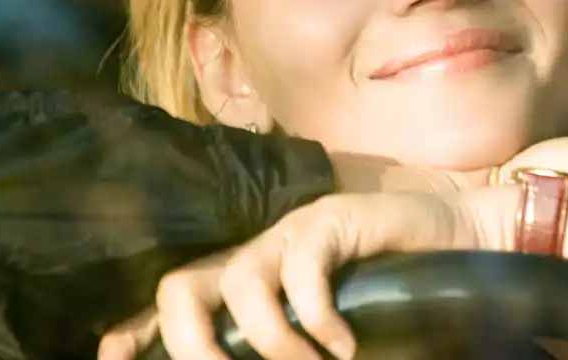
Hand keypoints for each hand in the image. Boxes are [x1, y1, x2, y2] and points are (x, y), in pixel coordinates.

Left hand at [97, 190, 483, 359]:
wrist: (452, 237)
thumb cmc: (388, 288)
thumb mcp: (322, 328)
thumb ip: (286, 342)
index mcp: (245, 277)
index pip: (173, 298)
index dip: (136, 331)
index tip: (115, 357)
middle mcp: (256, 252)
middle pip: (181, 285)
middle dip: (188, 343)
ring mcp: (291, 233)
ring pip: (240, 281)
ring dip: (269, 341)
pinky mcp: (330, 220)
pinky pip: (303, 271)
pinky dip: (318, 320)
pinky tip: (347, 346)